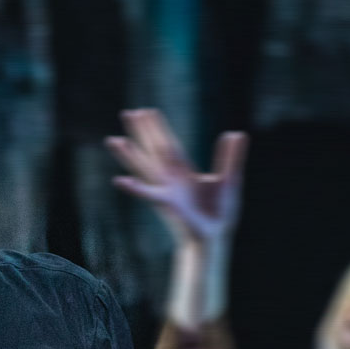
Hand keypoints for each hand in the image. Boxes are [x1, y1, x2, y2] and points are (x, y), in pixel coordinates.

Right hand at [106, 109, 247, 251]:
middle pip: (154, 149)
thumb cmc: (219, 212)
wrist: (216, 237)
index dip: (158, 127)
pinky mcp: (167, 204)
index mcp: (184, 171)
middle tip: (127, 112)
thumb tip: (236, 133)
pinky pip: (148, 194)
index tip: (147, 111)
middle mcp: (171, 179)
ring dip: (129, 154)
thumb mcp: (229, 179)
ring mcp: (167, 190)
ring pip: (144, 167)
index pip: (169, 144)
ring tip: (113, 140)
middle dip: (141, 132)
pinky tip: (119, 180)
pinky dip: (134, 188)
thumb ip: (231, 157)